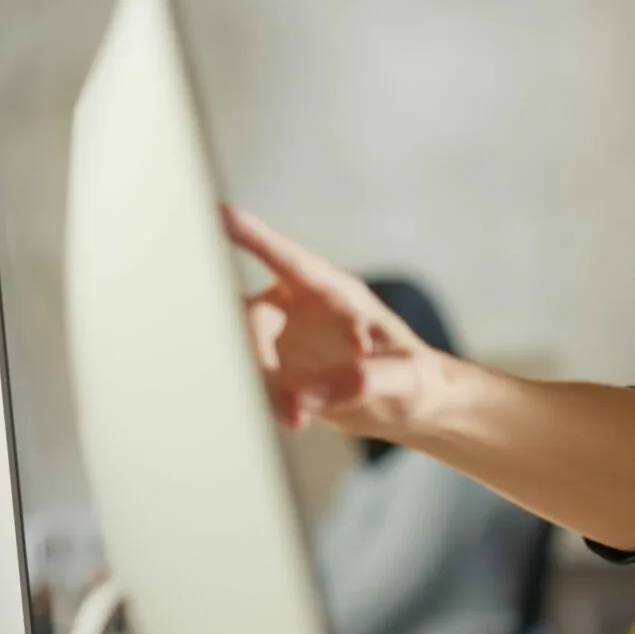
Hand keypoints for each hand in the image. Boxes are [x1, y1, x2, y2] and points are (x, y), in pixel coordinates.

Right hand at [226, 204, 449, 437]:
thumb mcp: (409, 377)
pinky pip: (252, 380)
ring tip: (295, 418)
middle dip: (257, 358)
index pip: (287, 258)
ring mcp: (282, 339)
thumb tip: (312, 395)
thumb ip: (369, 379)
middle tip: (287, 402)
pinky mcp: (276, 370)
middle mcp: (298, 308)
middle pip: (251, 318)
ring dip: (261, 388)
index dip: (252, 236)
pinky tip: (295, 420)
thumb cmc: (417, 379)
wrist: (412, 407)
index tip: (216, 213)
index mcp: (334, 292)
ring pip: (243, 353)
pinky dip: (265, 402)